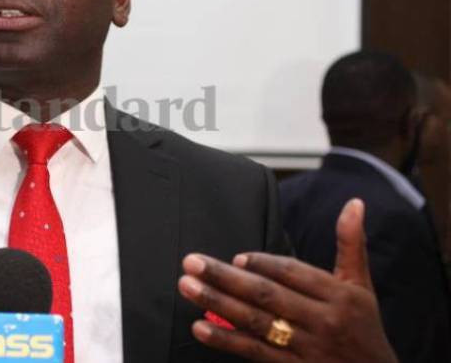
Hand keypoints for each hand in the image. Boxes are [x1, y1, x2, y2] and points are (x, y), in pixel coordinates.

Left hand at [178, 199, 397, 362]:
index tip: (235, 257)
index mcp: (338, 295)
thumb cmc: (363, 327)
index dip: (262, 263)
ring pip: (255, 321)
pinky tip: (200, 328)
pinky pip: (254, 351)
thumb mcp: (361, 285)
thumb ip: (351, 244)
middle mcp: (322, 320)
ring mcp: (306, 347)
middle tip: (191, 262)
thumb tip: (354, 203)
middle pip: (266, 294)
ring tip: (187, 287)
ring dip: (217, 303)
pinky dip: (225, 339)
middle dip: (225, 277)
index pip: (292, 273)